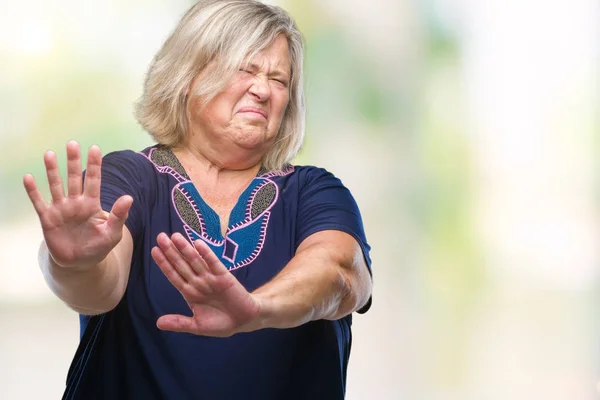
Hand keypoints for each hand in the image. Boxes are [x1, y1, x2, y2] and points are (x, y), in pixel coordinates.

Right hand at [23, 141, 132, 269]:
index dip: (94, 165)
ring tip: (49, 154)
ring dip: (52, 171)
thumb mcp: (112, 233)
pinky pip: (39, 202)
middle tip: (72, 143)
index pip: (94, 181)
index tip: (95, 148)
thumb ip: (119, 215)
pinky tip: (29, 177)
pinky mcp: (48, 218)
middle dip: (73, 162)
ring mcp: (61, 209)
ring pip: (56, 186)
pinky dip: (33, 191)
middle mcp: (76, 202)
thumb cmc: (98, 246)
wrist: (79, 263)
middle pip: (74, 178)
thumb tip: (129, 197)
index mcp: (92, 204)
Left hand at [151, 232, 261, 336]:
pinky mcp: (224, 277)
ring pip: (195, 261)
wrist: (244, 321)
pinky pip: (213, 263)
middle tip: (160, 236)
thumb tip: (158, 323)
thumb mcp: (197, 326)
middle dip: (170, 251)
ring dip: (185, 249)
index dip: (164, 263)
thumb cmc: (220, 323)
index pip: (173, 275)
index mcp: (189, 293)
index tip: (154, 251)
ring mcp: (211, 278)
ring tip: (175, 236)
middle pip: (181, 264)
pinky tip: (198, 244)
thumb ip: (179, 323)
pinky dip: (206, 254)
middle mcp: (198, 282)